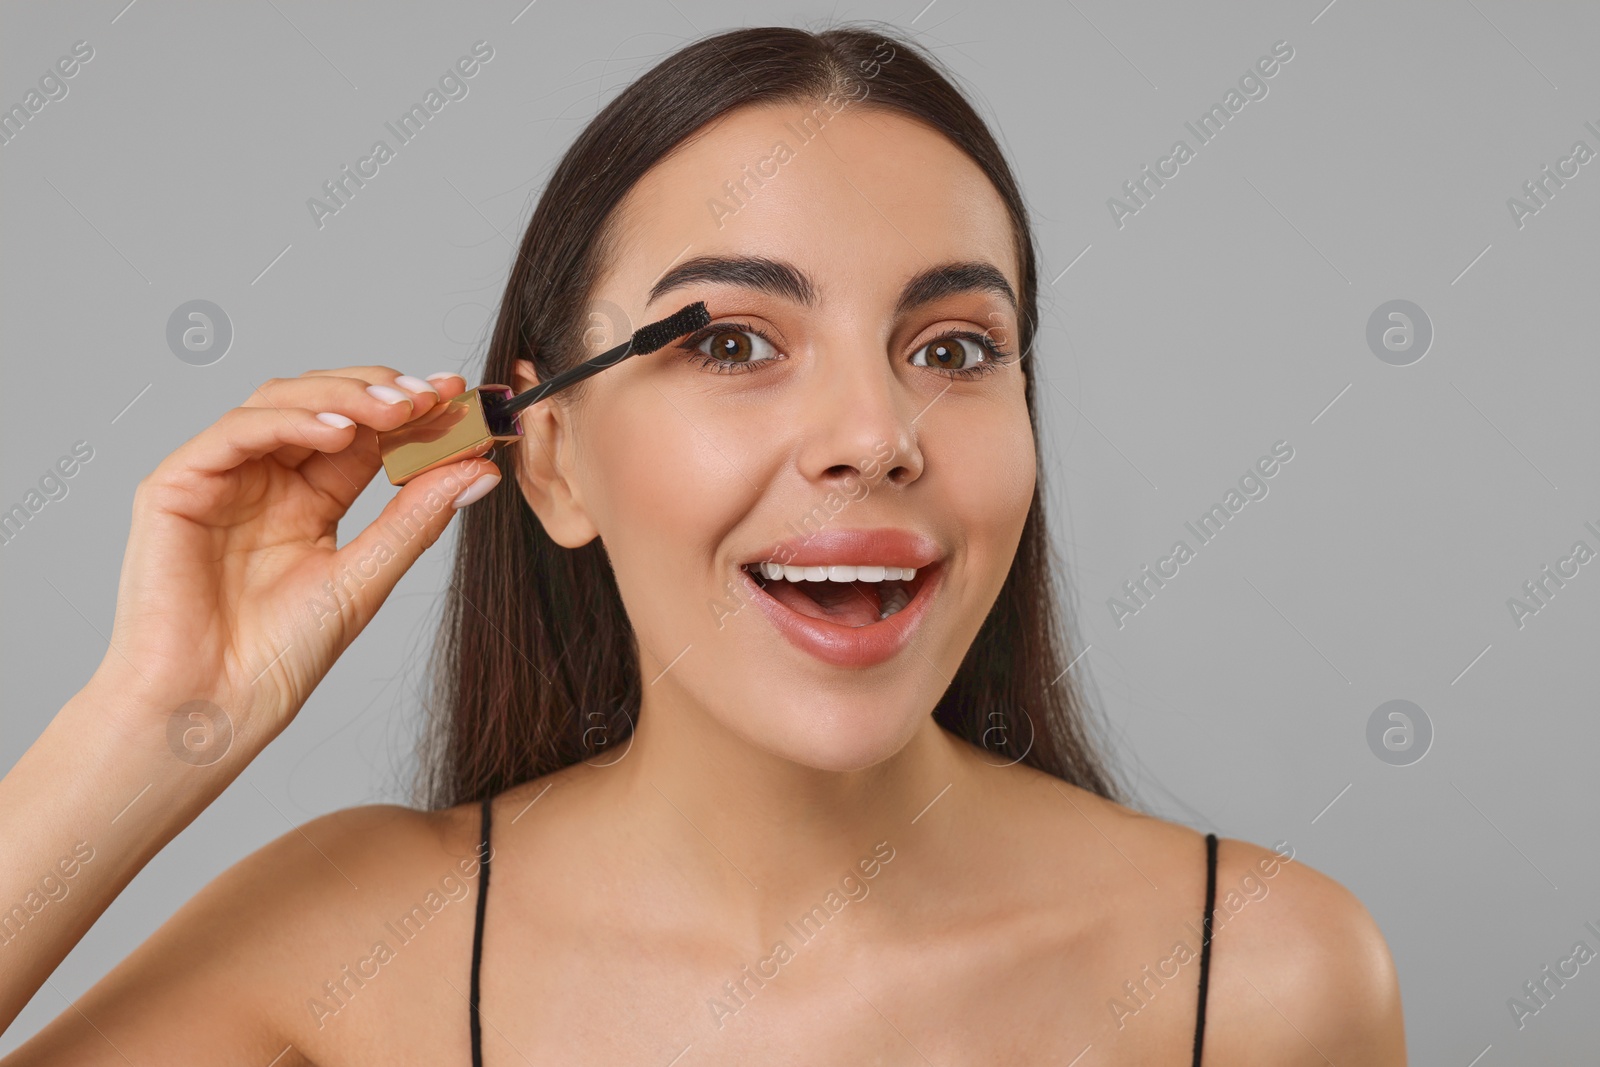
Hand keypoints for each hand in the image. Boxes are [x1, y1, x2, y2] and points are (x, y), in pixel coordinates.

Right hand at [89, 367, 501, 756]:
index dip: (411, 410)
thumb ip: (416, 518)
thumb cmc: (279, 656)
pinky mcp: (176, 485)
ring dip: (343, 395)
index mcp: (309, 500)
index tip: (459, 397)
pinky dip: (289, 420)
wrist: (215, 706)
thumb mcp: (366, 577)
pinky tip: (337, 431)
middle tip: (432, 396)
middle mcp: (265, 480)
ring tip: (395, 410)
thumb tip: (480, 469)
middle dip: (381, 391)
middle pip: (323, 403)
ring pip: (280, 402)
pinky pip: (234, 431)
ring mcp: (221, 478)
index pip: (364, 435)